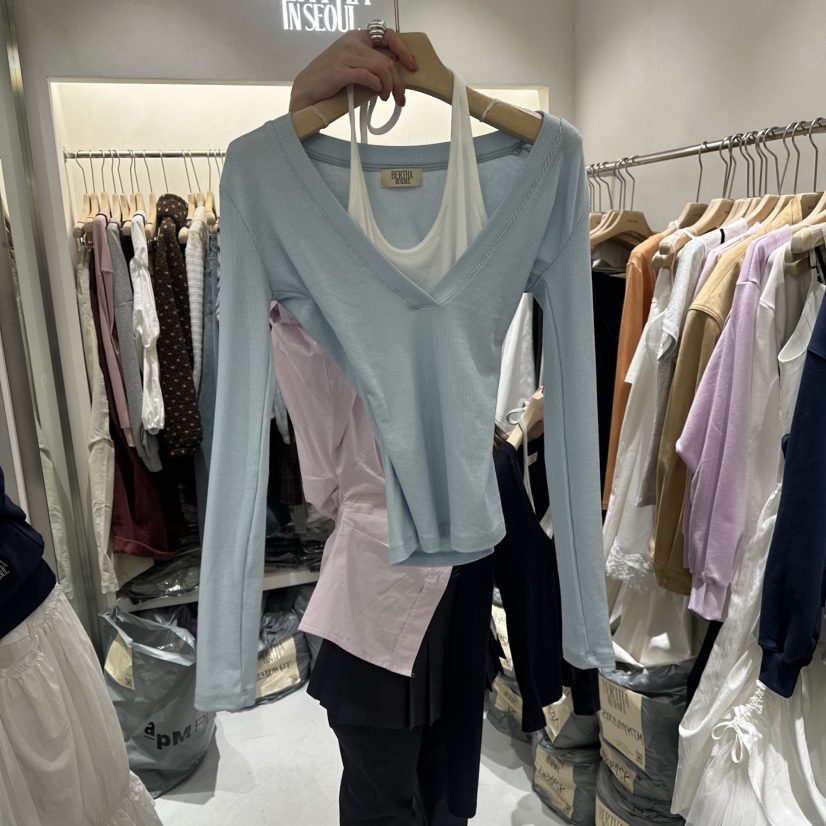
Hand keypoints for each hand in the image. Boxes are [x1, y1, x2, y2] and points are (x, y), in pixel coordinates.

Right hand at [289, 29, 416, 112]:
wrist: (306, 90)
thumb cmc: (329, 80)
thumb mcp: (351, 64)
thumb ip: (369, 64)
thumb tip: (393, 77)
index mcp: (356, 37)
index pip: (387, 35)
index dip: (403, 50)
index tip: (412, 66)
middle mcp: (352, 41)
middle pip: (386, 59)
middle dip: (398, 81)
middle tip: (401, 97)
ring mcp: (345, 55)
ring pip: (381, 68)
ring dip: (389, 86)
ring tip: (387, 98)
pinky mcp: (340, 71)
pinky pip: (368, 76)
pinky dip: (377, 86)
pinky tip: (377, 93)